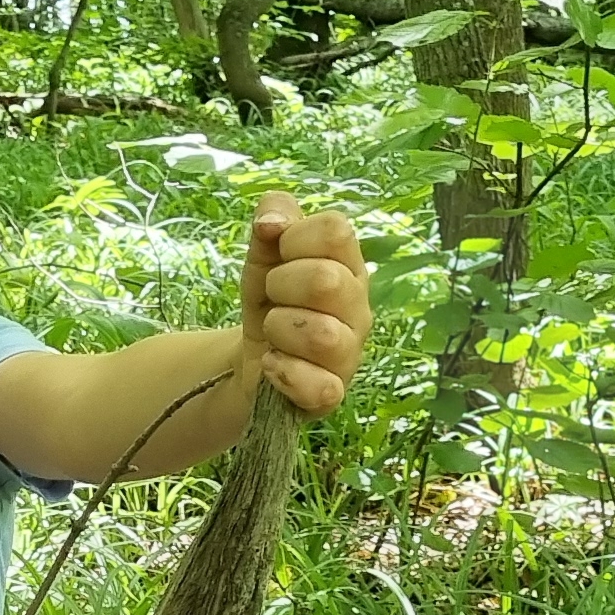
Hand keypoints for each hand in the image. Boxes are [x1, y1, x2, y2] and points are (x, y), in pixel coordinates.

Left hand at [239, 192, 372, 413]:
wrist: (255, 360)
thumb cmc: (270, 300)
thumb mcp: (264, 254)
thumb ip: (271, 221)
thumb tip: (271, 222)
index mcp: (348, 264)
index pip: (336, 230)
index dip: (295, 237)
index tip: (279, 254)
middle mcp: (359, 306)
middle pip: (326, 280)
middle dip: (281, 286)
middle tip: (273, 298)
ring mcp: (351, 352)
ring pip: (321, 334)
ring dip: (279, 329)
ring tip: (274, 334)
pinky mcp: (334, 393)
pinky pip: (318, 385)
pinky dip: (284, 372)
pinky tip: (272, 364)